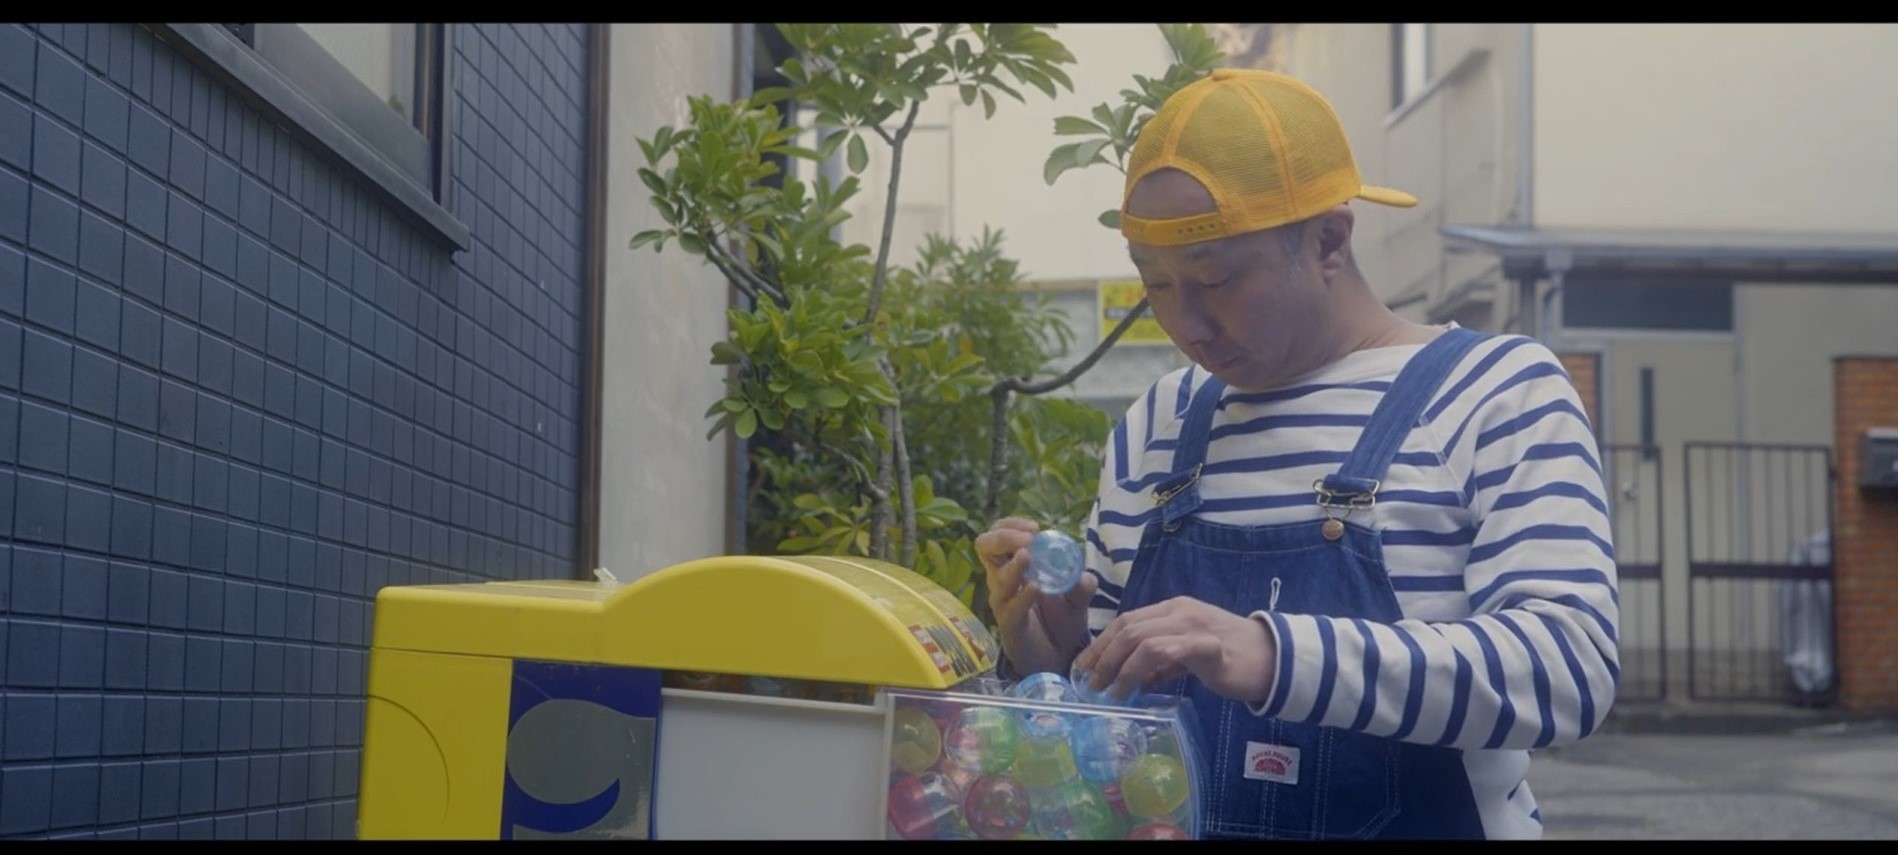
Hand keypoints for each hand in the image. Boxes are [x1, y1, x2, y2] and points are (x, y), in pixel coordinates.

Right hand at [974, 517, 1096, 675]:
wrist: (1057, 657)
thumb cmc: (1060, 620)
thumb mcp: (1077, 598)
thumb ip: (1082, 584)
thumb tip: (1084, 574)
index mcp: (1013, 564)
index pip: (998, 534)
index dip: (1011, 525)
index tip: (1034, 528)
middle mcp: (1002, 580)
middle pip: (985, 547)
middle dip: (1004, 537)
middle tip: (1027, 540)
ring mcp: (1003, 602)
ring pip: (998, 578)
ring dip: (1014, 566)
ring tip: (1028, 556)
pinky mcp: (1009, 625)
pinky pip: (1011, 608)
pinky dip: (1022, 596)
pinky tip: (1036, 588)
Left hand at [1073, 596, 1276, 705]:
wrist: (1273, 659)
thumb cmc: (1231, 657)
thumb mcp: (1189, 655)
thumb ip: (1163, 663)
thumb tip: (1135, 680)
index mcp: (1173, 609)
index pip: (1126, 620)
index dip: (1101, 643)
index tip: (1083, 667)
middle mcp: (1179, 610)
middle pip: (1127, 627)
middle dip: (1102, 655)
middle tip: (1088, 682)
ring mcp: (1192, 625)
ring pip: (1141, 637)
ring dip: (1117, 666)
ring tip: (1106, 690)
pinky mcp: (1205, 646)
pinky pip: (1164, 652)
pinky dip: (1141, 670)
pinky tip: (1132, 690)